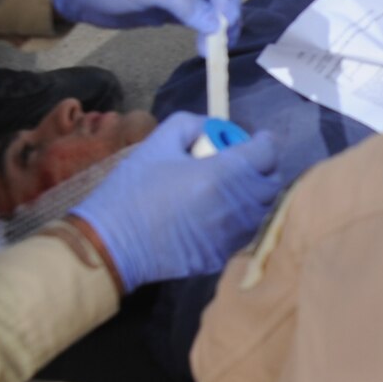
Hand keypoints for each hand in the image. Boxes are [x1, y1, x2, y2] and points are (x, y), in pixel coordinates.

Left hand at [52, 0, 242, 50]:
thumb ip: (186, 3)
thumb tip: (216, 25)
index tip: (222, 23)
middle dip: (227, 16)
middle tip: (219, 44)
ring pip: (215, 8)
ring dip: (218, 28)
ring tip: (213, 51)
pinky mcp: (175, 8)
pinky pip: (200, 19)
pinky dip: (206, 32)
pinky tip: (204, 47)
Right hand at [70, 113, 282, 290]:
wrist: (112, 244)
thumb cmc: (132, 189)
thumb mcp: (158, 143)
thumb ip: (191, 125)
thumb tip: (213, 128)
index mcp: (222, 175)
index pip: (267, 153)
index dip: (263, 142)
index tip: (255, 139)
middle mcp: (235, 207)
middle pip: (270, 183)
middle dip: (262, 168)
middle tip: (241, 162)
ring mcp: (230, 236)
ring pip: (260, 210)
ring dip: (251, 194)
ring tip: (226, 188)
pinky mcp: (221, 256)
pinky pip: (242, 233)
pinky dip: (238, 219)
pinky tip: (214, 213)